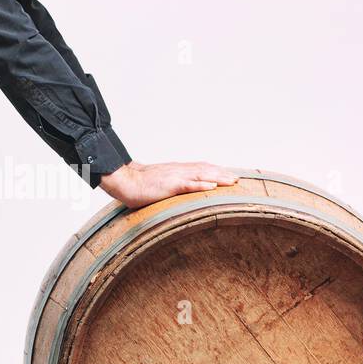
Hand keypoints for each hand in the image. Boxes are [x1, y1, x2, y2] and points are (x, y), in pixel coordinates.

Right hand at [98, 160, 240, 208]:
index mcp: (177, 171)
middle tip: (237, 180)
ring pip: (201, 175)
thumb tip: (178, 195)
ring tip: (232, 182)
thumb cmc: (139, 185)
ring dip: (218, 177)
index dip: (215, 171)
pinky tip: (212, 187)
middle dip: (222, 174)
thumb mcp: (159, 186)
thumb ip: (171, 188)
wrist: (124, 181)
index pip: (200, 168)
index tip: (228, 176)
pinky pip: (188, 185)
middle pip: (205, 170)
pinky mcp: (169, 185)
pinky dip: (201, 185)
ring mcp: (175, 177)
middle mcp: (179, 171)